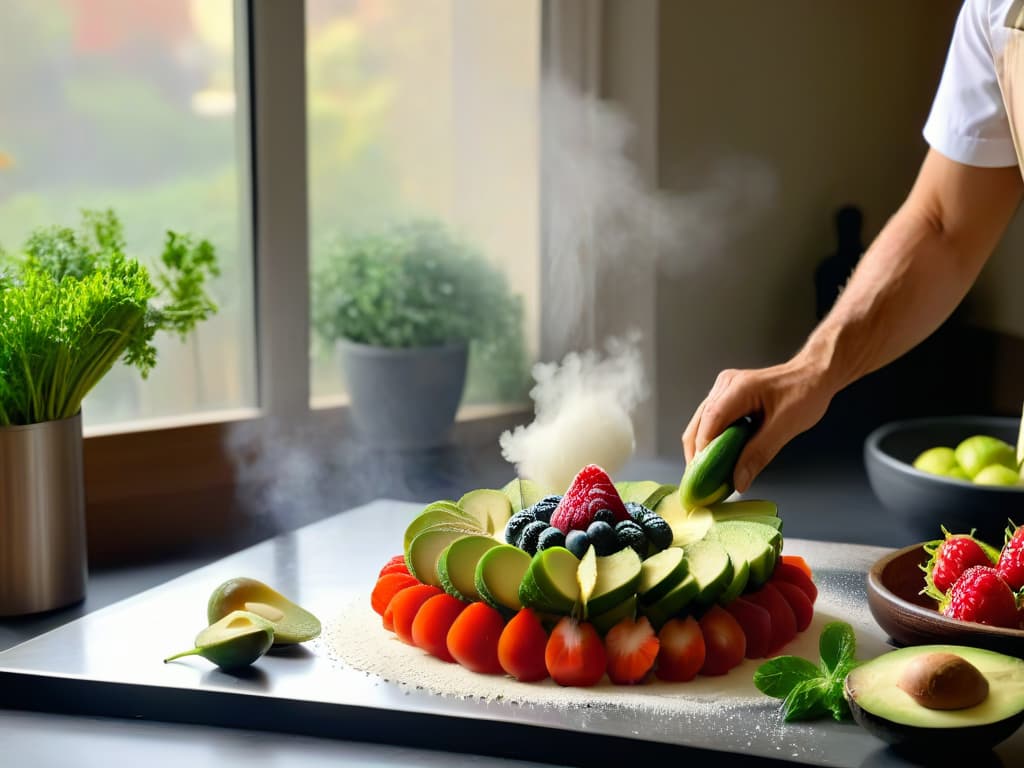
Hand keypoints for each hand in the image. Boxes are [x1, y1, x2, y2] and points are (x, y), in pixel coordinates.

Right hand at [682, 358, 834, 492]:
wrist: (813, 375)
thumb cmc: (805, 394)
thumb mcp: (786, 427)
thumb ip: (759, 454)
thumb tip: (738, 481)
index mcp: (739, 388)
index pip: (711, 420)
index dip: (704, 449)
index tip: (703, 475)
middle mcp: (725, 386)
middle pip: (698, 424)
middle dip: (696, 455)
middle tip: (701, 483)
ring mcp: (722, 390)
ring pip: (699, 424)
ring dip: (702, 451)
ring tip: (708, 475)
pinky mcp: (725, 398)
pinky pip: (710, 423)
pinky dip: (711, 443)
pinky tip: (717, 460)